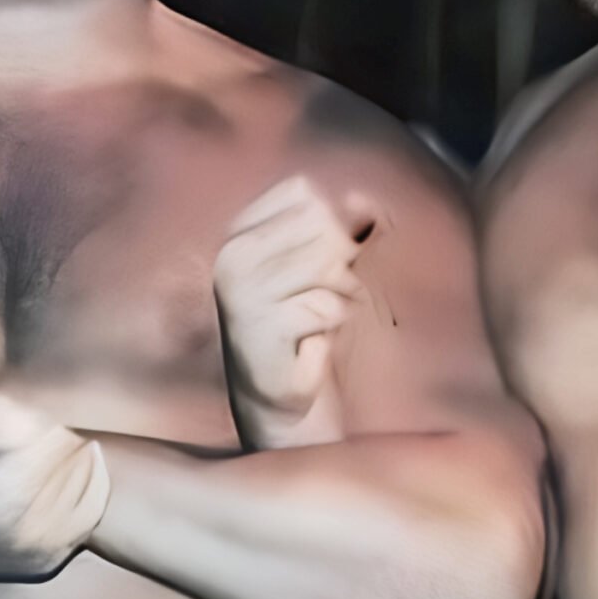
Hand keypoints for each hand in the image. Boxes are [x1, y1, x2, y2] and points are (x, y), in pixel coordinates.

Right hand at [213, 176, 380, 448]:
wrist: (281, 406)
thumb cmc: (306, 330)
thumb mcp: (325, 267)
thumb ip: (342, 228)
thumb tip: (364, 201)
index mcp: (242, 233)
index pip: (303, 192)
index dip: (337, 216)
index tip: (337, 257)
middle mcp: (233, 255)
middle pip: (322, 222)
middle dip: (343, 261)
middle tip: (327, 298)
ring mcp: (240, 290)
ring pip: (327, 263)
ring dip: (342, 295)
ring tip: (321, 321)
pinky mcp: (257, 326)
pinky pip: (325, 306)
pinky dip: (333, 324)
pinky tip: (313, 344)